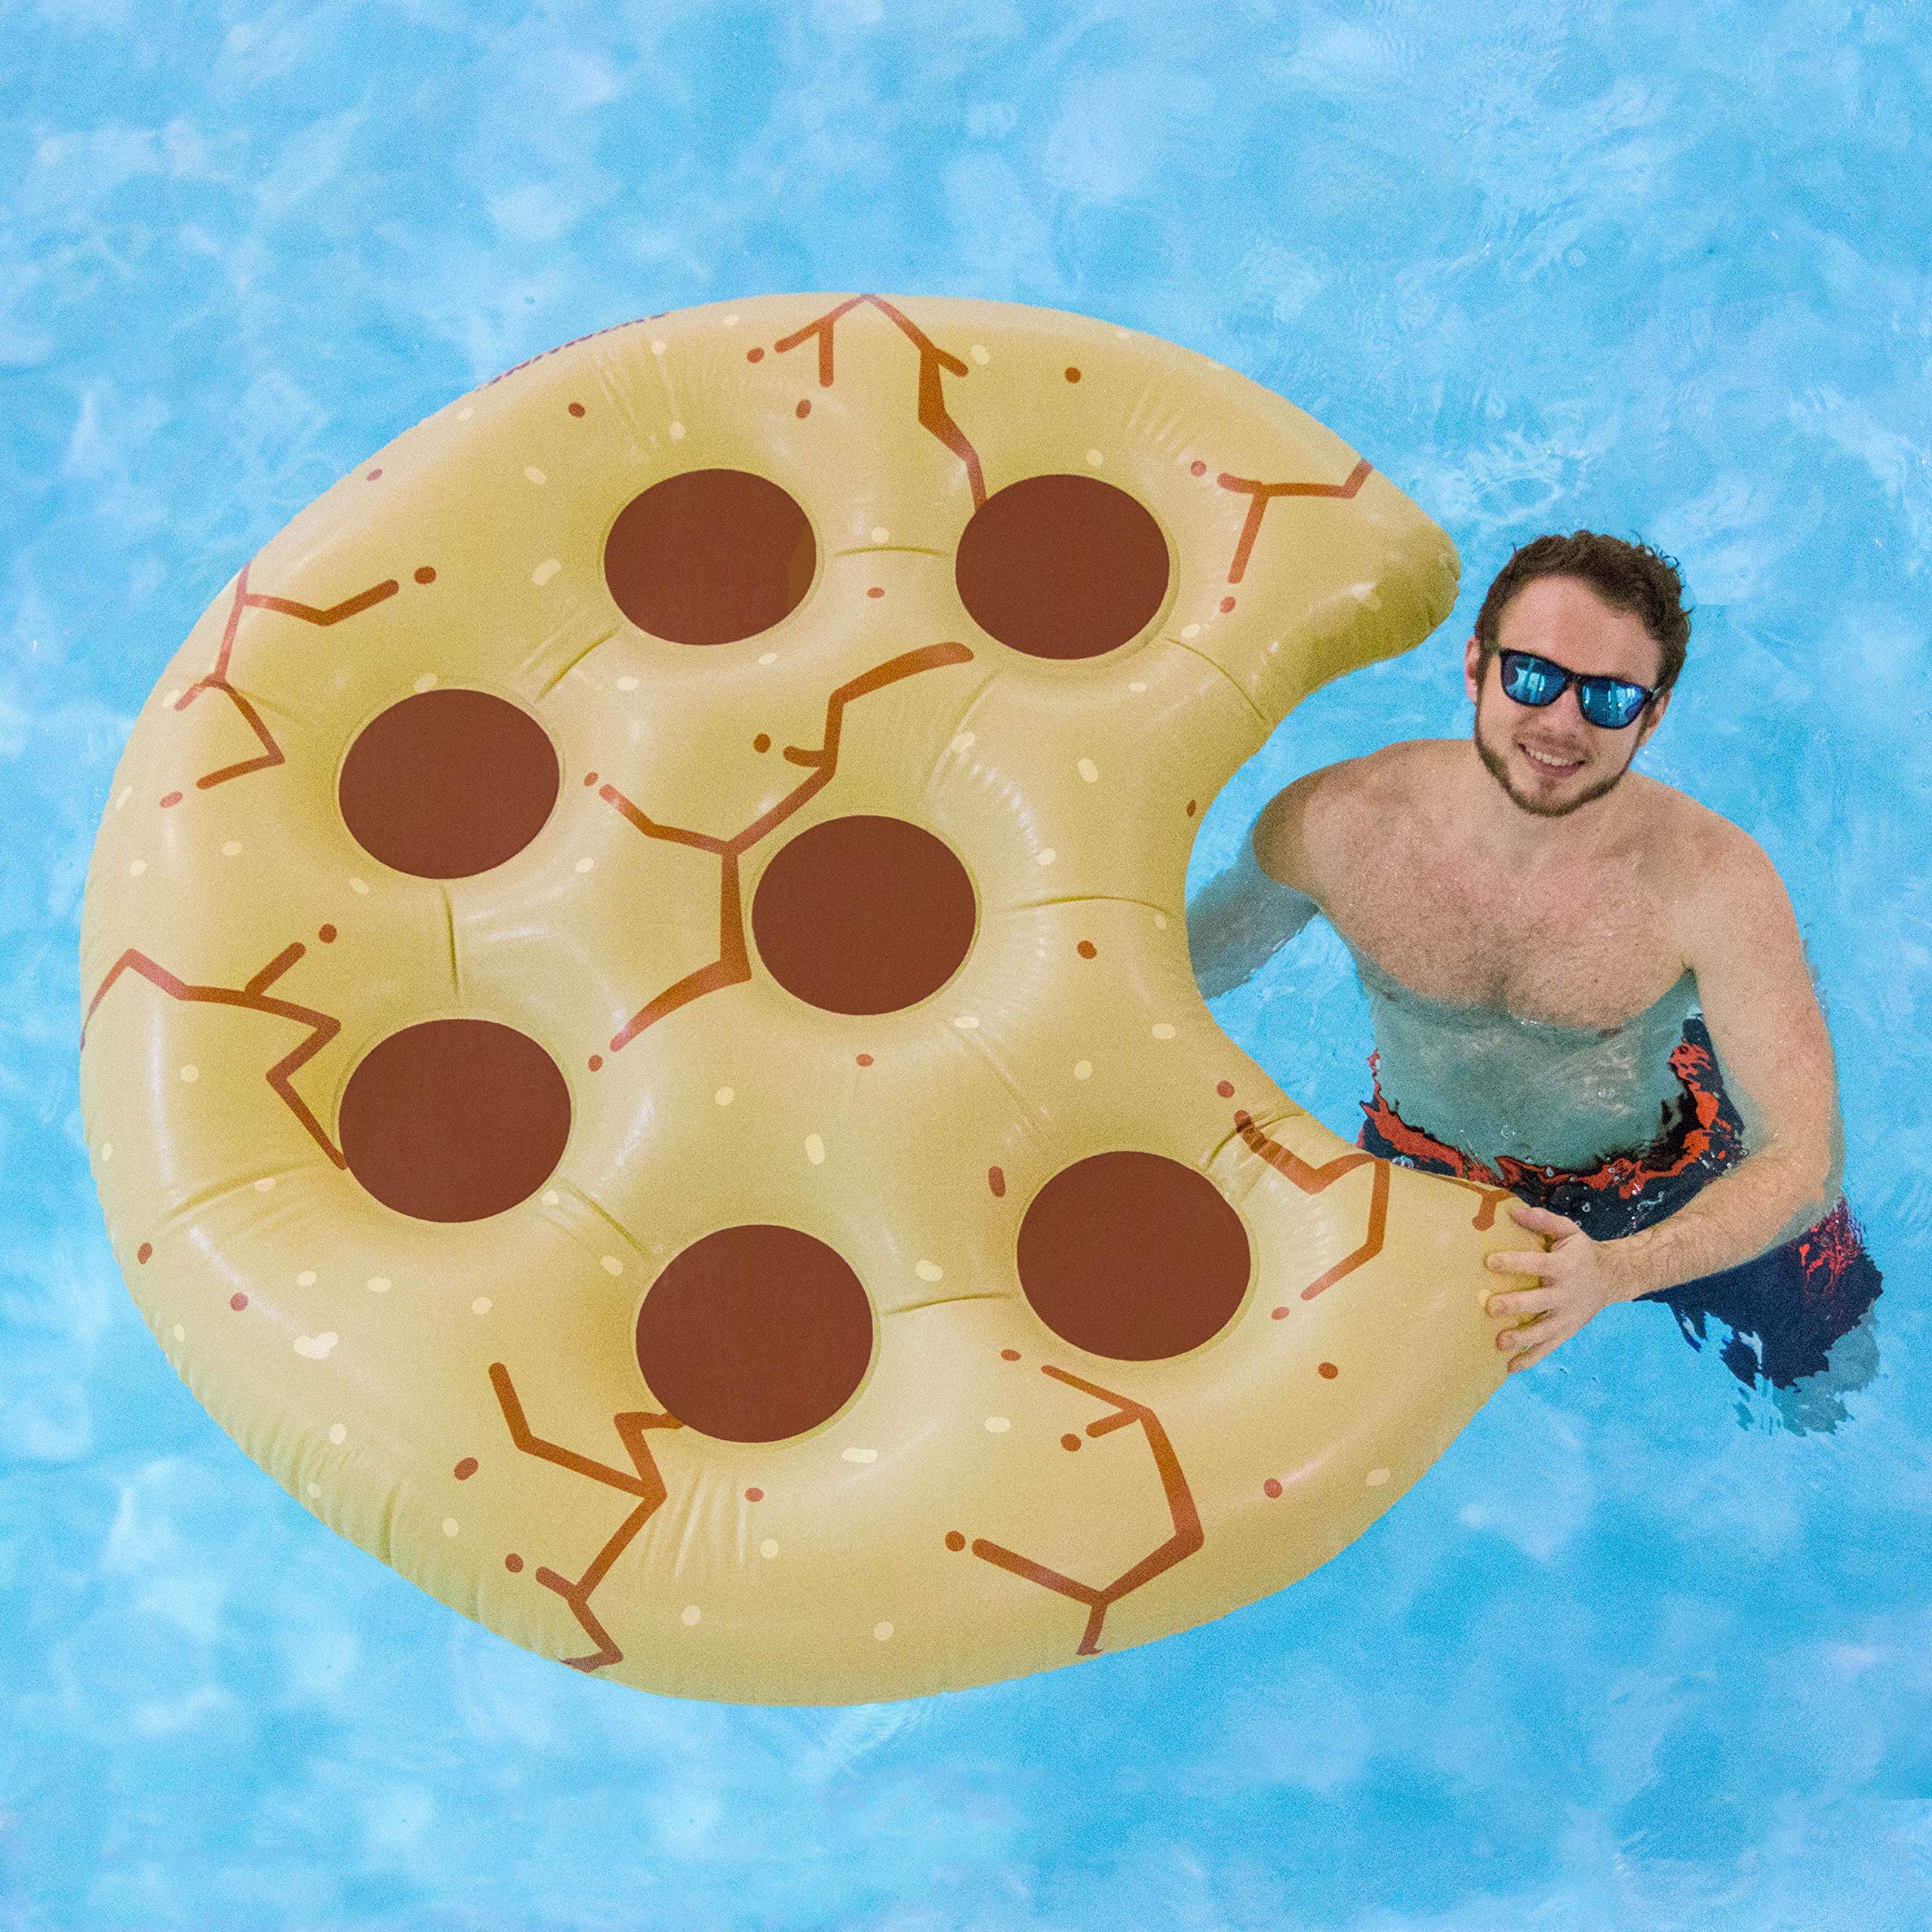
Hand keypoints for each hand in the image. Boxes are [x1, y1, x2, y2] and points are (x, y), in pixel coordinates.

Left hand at [1483, 1202, 1623, 1372]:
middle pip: (1538, 1302)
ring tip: (1499, 1342)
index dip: (1514, 1263)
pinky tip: (1510, 1367)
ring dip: (1521, 1338)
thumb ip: (1542, 1220)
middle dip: (1515, 1305)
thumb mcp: (1568, 1231)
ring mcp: (1566, 1316)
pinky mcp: (1566, 1331)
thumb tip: (1513, 1211)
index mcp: (1563, 1266)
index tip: (1490, 1261)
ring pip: (1543, 1331)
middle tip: (1490, 1307)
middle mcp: (1565, 1293)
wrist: (1613, 1278)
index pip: (1537, 1264)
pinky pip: (1548, 1348)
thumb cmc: (1581, 1252)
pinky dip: (1531, 1359)